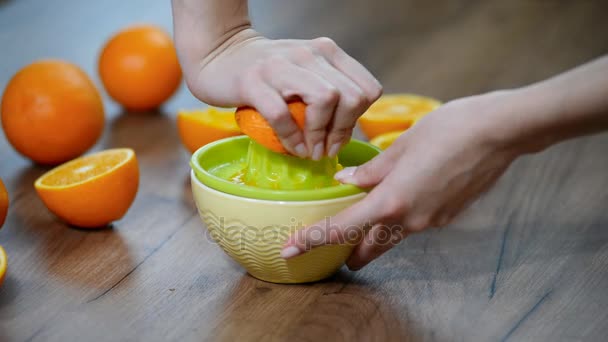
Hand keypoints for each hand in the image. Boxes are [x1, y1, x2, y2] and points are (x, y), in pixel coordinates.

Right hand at [181, 29, 381, 158]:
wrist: (220, 55)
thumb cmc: (267, 74)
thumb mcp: (306, 74)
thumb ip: (330, 92)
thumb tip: (345, 133)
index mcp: (328, 52)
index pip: (368, 88)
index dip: (359, 118)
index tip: (340, 134)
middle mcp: (310, 54)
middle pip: (352, 97)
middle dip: (343, 131)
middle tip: (327, 149)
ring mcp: (281, 65)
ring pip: (325, 99)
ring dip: (320, 134)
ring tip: (311, 151)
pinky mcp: (254, 81)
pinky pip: (282, 115)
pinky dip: (292, 138)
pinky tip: (293, 148)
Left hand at [281, 91, 522, 268]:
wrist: (499, 133)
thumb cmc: (449, 130)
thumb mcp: (401, 147)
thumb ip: (370, 170)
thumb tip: (344, 181)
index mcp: (392, 202)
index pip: (341, 230)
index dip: (312, 241)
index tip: (290, 250)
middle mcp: (410, 221)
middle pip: (368, 249)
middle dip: (346, 253)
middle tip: (328, 245)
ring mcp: (430, 223)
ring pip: (391, 239)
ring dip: (371, 237)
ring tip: (358, 219)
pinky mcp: (445, 217)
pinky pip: (411, 225)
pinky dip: (396, 221)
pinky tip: (396, 198)